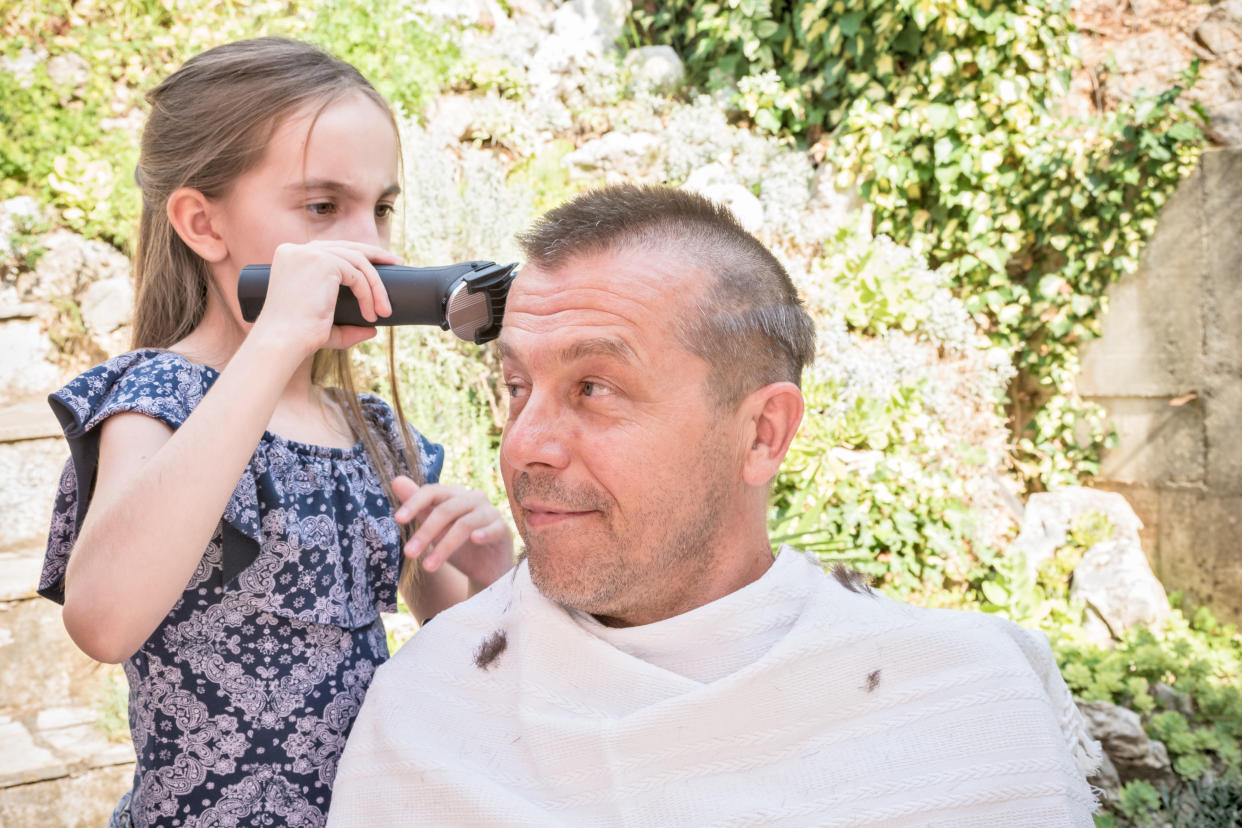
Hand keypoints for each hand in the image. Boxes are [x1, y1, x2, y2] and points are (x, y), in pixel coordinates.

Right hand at [250, 240, 399, 356]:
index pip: (331, 248)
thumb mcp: (325, 327)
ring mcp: (309, 253)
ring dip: (375, 286)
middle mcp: (298, 250)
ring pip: (357, 261)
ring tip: (384, 310)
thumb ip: (348, 327)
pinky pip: (357, 275)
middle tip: (397, 263)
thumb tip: (373, 329)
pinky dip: (369, 294)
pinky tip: (371, 314)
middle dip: (375, 254)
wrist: (283, 342)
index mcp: (292, 257)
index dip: (358, 254)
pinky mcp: (323, 262)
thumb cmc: (298, 338)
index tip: (381, 263)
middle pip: (346, 246)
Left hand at [392, 476, 513, 586]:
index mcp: (454, 495)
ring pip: (464, 524)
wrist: (486, 570)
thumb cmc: (458, 546)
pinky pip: (494, 528)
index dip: (414, 503)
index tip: (398, 520)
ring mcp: (490, 513)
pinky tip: (474, 540)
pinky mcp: (503, 529)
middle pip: (446, 510)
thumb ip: (418, 507)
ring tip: (428, 567)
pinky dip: (484, 533)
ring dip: (444, 546)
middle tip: (408, 554)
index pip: (432, 492)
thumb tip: (396, 480)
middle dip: (425, 532)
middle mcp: (473, 498)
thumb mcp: (434, 529)